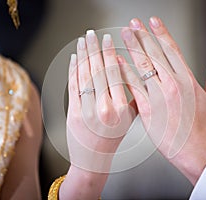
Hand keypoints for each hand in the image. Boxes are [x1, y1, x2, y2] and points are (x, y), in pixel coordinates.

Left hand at [60, 31, 135, 198]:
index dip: (110, 54)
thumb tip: (129, 69)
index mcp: (121, 110)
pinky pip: (73, 86)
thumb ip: (132, 96)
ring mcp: (87, 112)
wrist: (93, 160)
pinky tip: (75, 57)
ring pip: (85, 76)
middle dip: (95, 49)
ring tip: (83, 40)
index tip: (109, 40)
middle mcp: (104, 110)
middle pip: (99, 71)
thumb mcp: (130, 119)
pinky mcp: (73, 113)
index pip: (115, 74)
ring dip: (83, 55)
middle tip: (93, 34)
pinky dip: (73, 69)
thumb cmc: (113, 138)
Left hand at [118, 17, 205, 183]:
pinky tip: (116, 61)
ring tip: (123, 34)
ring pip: (143, 65)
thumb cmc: (200, 126)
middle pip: (155, 52)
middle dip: (143, 34)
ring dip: (132, 47)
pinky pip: (132, 85)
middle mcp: (173, 83)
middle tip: (133, 23)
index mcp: (187, 79)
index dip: (161, 32)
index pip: (172, 49)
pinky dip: (124, 71)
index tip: (153, 22)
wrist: (190, 148)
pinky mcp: (147, 107)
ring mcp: (159, 95)